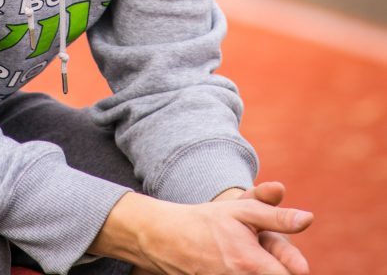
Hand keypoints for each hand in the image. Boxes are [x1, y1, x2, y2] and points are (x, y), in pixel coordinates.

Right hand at [90, 189, 312, 274]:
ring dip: (263, 272)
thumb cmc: (210, 222)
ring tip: (256, 261)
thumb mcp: (244, 211)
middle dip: (279, 270)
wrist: (170, 238)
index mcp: (252, 264)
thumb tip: (308, 219)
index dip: (295, 268)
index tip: (297, 264)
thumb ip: (277, 218)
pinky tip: (239, 264)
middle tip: (277, 260)